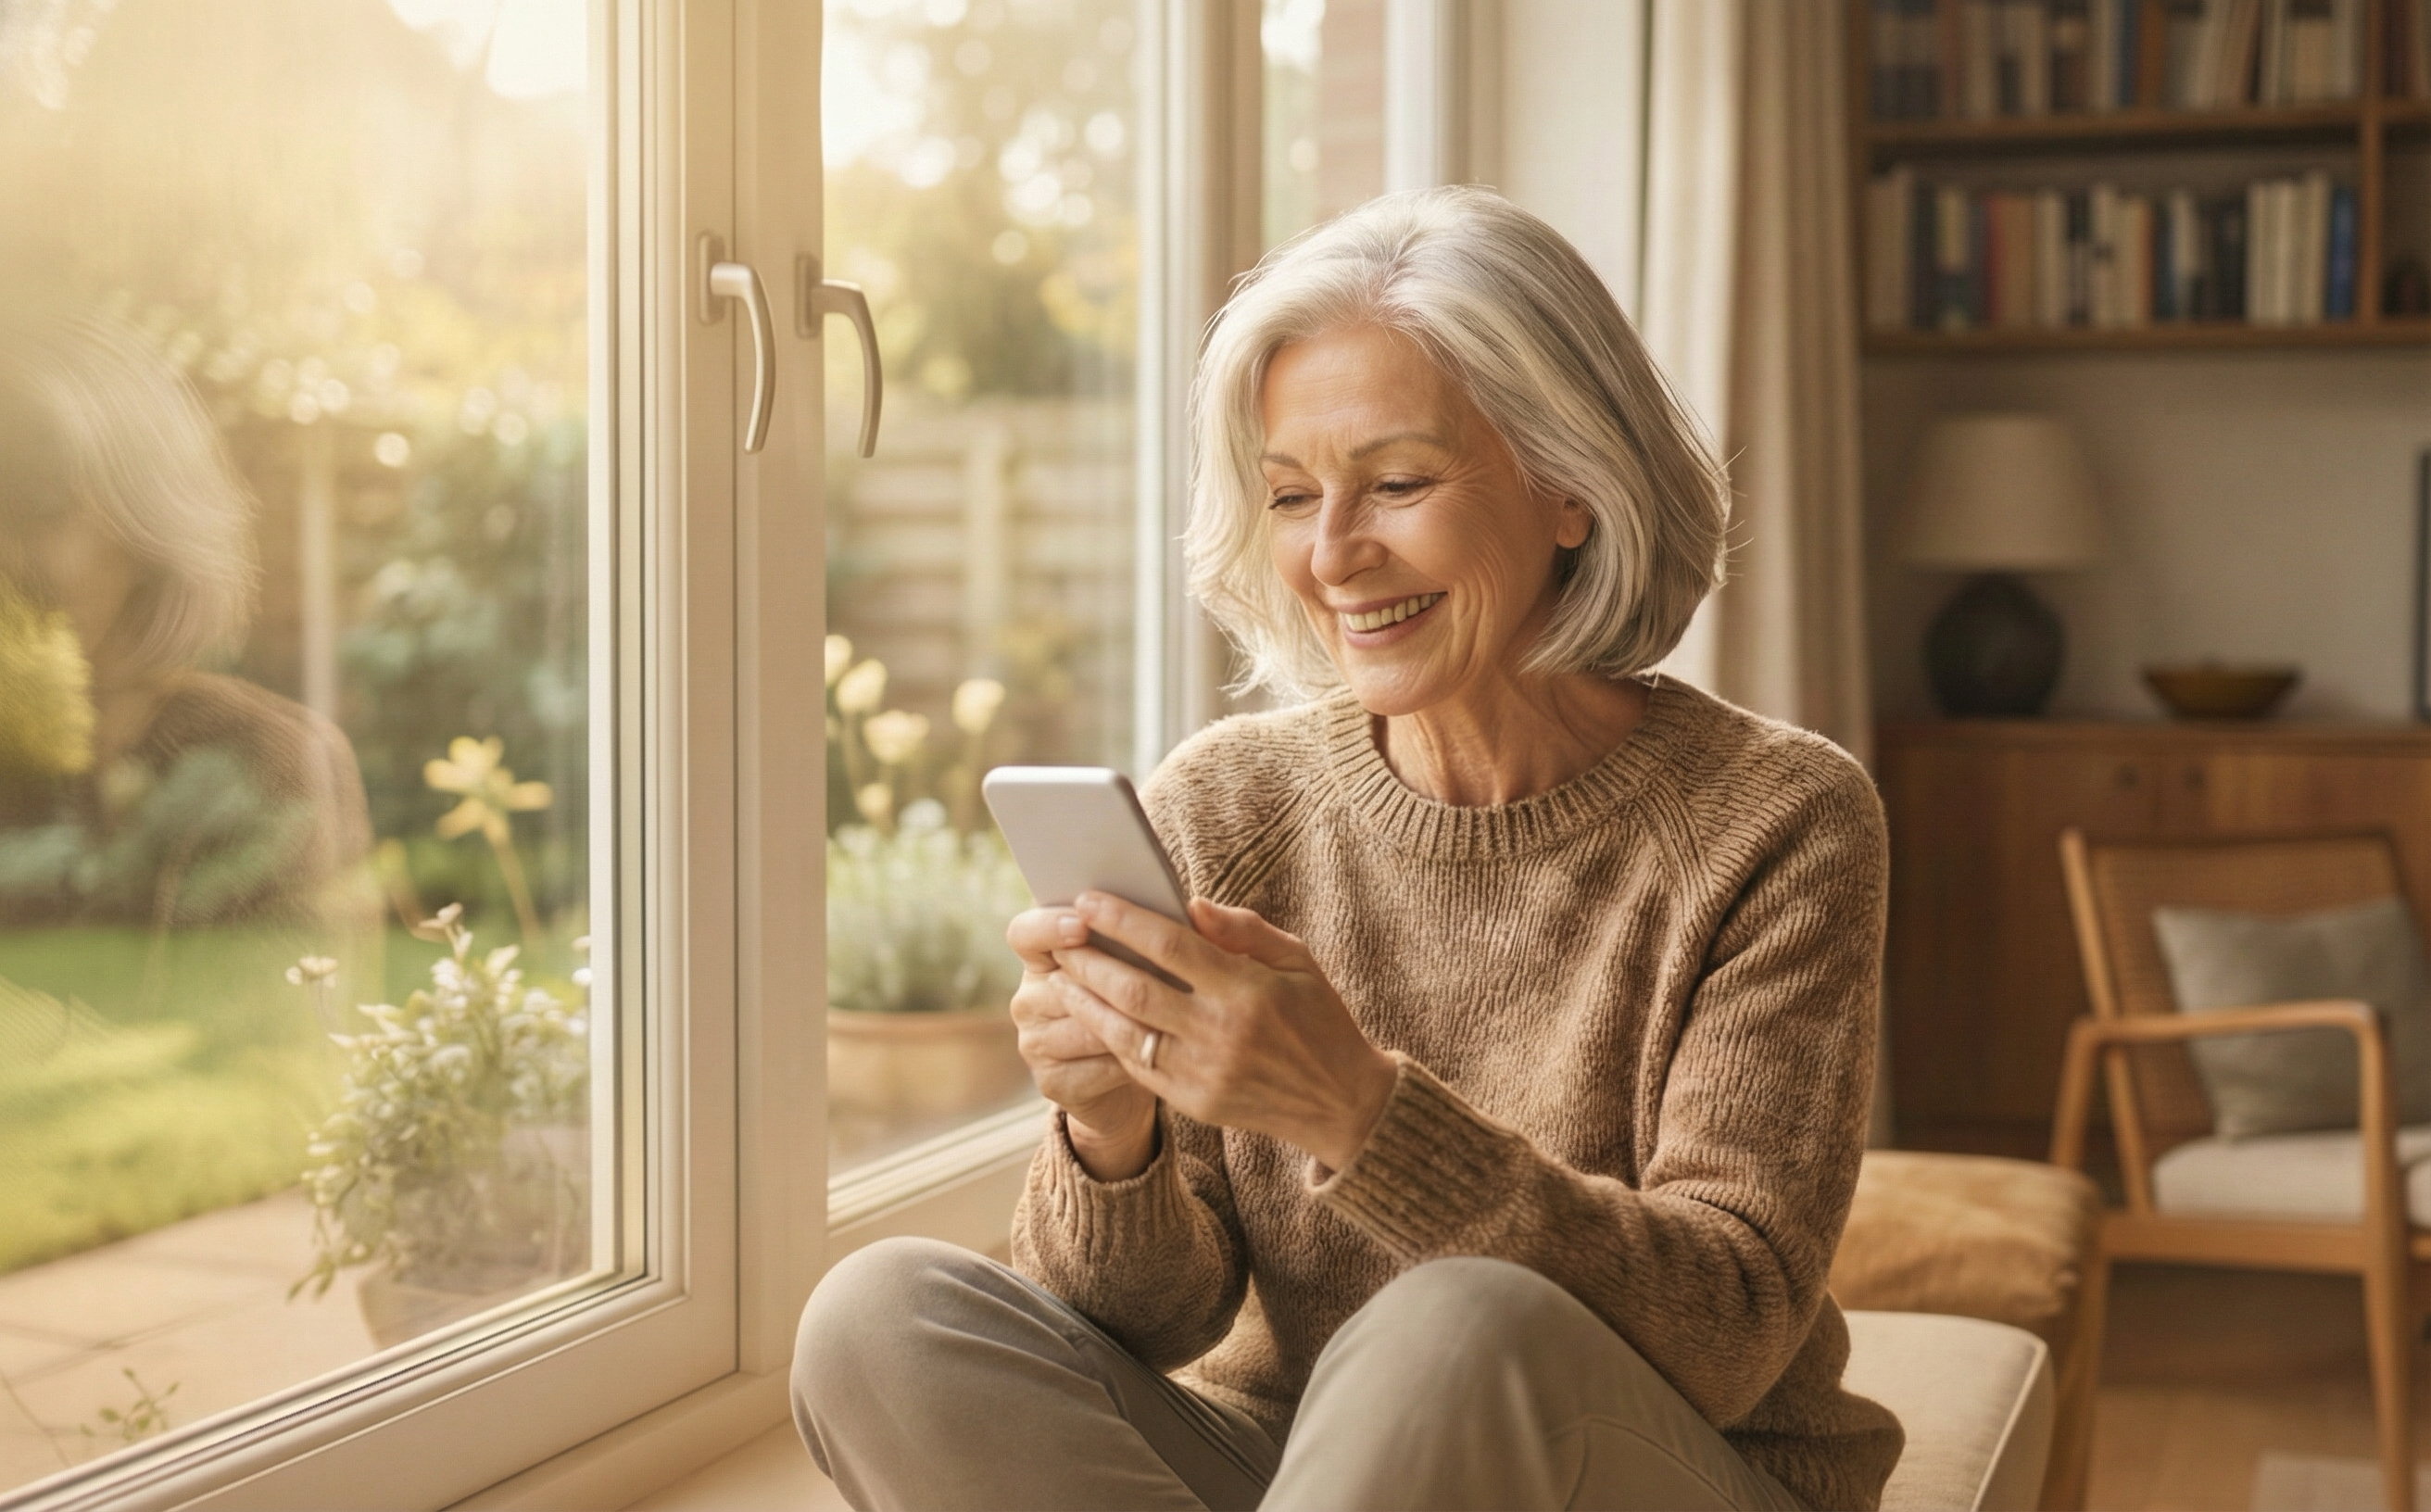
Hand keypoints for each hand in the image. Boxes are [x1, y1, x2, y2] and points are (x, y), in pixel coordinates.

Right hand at [1006, 905, 1157, 1178]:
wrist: (1140, 1072)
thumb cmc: (1148, 999)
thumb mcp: (1154, 961)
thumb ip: (1169, 931)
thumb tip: (1199, 910)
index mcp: (1045, 956)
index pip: (1025, 932)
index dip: (1049, 926)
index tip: (1083, 924)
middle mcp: (1030, 997)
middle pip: (1062, 983)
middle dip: (1110, 979)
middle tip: (1156, 975)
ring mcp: (1036, 1041)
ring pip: (1085, 1027)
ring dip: (1130, 1023)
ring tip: (1172, 1018)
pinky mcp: (1052, 1081)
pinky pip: (1096, 1067)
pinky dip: (1132, 1061)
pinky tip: (1161, 1056)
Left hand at [1047, 892, 1398, 1173]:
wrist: (1341, 1104)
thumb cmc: (1319, 1018)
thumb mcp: (1298, 960)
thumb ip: (1243, 929)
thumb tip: (1188, 904)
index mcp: (1248, 990)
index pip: (1171, 944)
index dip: (1123, 920)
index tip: (1089, 899)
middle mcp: (1221, 1033)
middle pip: (1135, 988)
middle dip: (1090, 959)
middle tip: (1061, 936)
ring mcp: (1204, 1073)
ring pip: (1125, 1031)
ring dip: (1087, 1000)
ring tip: (1062, 975)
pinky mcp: (1194, 1104)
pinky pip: (1138, 1066)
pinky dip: (1110, 1037)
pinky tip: (1091, 1015)